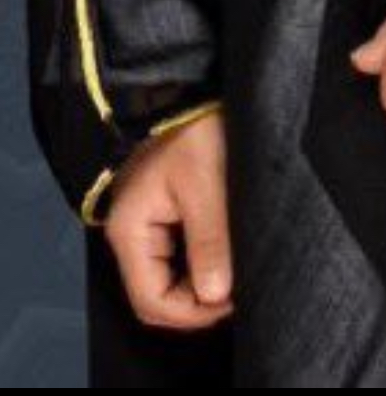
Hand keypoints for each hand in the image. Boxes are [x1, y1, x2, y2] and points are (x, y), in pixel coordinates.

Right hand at [103, 109, 233, 330]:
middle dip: (195, 303)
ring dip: (198, 285)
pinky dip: (198, 266)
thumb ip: (209, 242)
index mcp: (129, 229)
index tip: (232, 301)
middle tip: (238, 291)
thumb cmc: (197, 131)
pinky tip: (224, 258)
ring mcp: (143, 226)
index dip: (191, 313)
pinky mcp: (160, 217)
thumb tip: (216, 296)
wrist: (194, 90)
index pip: (151, 299)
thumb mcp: (207, 186)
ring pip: (167, 280)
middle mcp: (129, 234)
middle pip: (156, 295)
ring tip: (234, 275)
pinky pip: (175, 258)